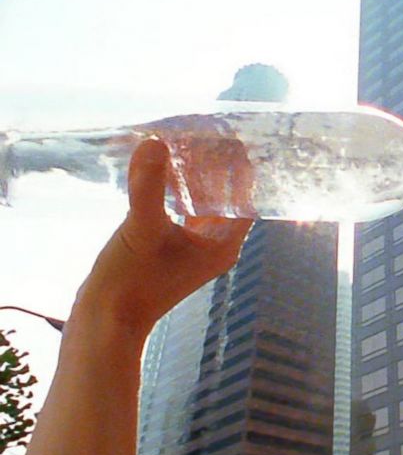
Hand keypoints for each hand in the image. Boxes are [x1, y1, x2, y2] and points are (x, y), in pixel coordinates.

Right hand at [72, 139, 252, 337]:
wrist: (105, 322)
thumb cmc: (131, 281)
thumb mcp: (142, 228)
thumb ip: (149, 185)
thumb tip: (154, 144)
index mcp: (224, 244)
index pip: (244, 198)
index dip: (239, 167)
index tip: (229, 136)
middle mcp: (216, 246)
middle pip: (225, 198)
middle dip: (215, 167)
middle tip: (203, 132)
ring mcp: (194, 248)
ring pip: (203, 204)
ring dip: (195, 178)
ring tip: (184, 144)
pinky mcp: (171, 248)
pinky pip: (183, 212)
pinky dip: (177, 192)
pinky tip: (163, 172)